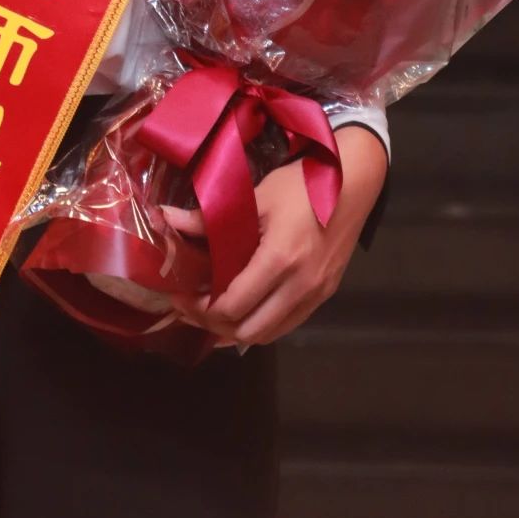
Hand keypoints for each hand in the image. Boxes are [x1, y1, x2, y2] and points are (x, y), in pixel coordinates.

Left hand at [164, 124, 387, 348]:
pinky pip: (287, 324)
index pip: (232, 306)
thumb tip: (165, 219)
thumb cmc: (301, 184)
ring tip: (212, 311)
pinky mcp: (324, 295)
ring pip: (269, 335)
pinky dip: (262, 325)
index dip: (199, 308)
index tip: (179, 293)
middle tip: (191, 306)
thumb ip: (208, 219)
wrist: (353, 182)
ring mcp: (316, 294)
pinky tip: (244, 310)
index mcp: (280, 260)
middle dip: (214, 326)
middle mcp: (300, 286)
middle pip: (248, 331)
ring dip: (238, 330)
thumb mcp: (255, 196)